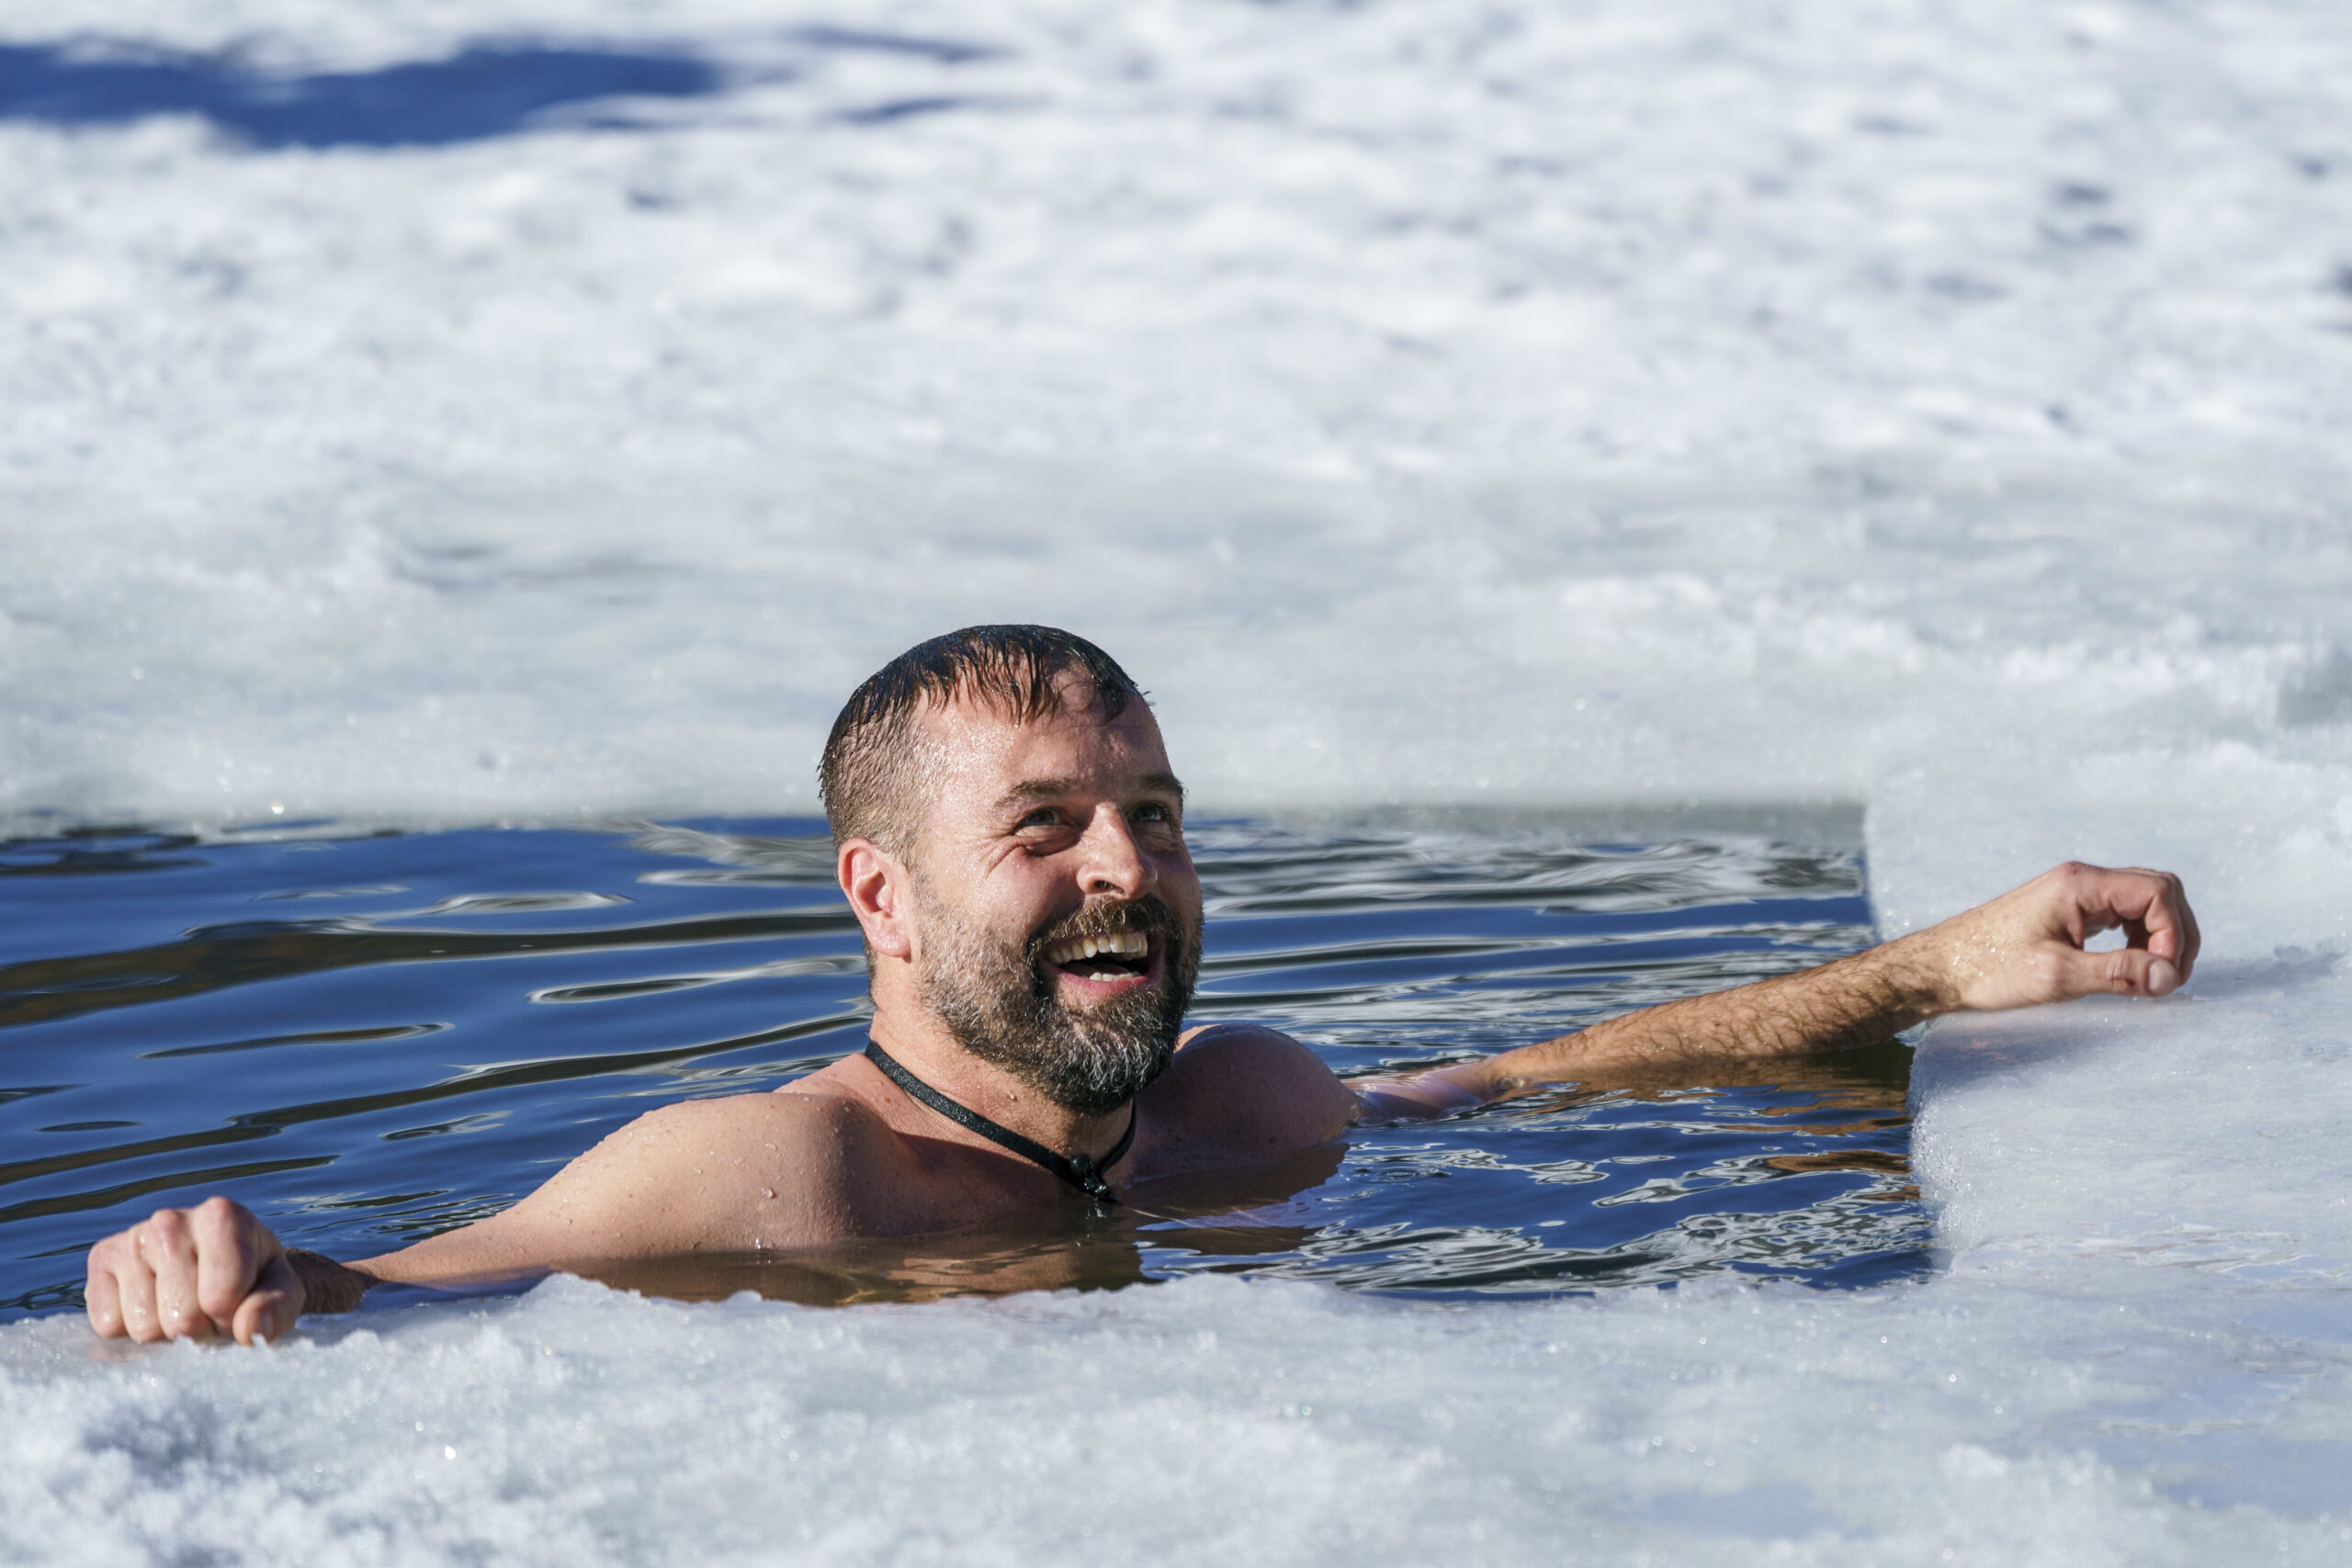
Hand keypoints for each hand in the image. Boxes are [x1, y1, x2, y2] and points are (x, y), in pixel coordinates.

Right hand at [85, 1196, 303, 1344]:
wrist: (221, 1267)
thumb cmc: (256, 1280)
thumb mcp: (282, 1294)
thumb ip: (275, 1311)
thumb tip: (250, 1331)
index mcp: (222, 1216)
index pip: (220, 1299)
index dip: (230, 1320)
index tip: (238, 1307)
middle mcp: (171, 1219)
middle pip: (180, 1318)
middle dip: (199, 1331)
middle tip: (208, 1312)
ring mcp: (132, 1237)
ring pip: (143, 1327)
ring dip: (166, 1334)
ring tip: (182, 1307)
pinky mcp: (101, 1259)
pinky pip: (107, 1324)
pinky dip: (130, 1330)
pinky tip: (152, 1305)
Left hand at [1899, 862, 2199, 1013]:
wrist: (1942, 966)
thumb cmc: (1989, 969)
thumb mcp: (2057, 976)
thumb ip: (2117, 974)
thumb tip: (2170, 977)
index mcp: (2079, 884)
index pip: (2158, 892)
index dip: (2174, 934)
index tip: (2164, 976)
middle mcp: (2081, 880)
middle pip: (2159, 891)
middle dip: (2176, 933)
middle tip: (2170, 979)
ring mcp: (2075, 892)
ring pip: (2144, 902)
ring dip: (2160, 937)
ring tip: (2153, 978)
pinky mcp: (2069, 909)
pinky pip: (2123, 914)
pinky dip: (2139, 939)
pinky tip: (2131, 968)